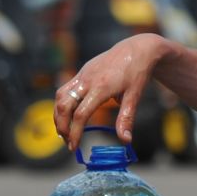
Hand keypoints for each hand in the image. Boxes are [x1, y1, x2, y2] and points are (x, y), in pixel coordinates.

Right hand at [55, 35, 166, 152]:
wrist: (138, 48)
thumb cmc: (138, 73)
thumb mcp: (135, 96)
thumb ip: (126, 118)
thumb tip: (125, 141)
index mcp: (101, 87)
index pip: (81, 114)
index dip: (75, 133)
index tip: (74, 147)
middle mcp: (88, 80)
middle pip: (64, 105)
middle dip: (62, 126)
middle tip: (67, 141)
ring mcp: (83, 74)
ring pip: (60, 96)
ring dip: (58, 115)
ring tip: (64, 131)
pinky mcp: (82, 71)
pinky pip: (65, 89)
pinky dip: (62, 103)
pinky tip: (68, 114)